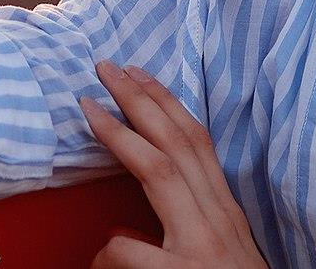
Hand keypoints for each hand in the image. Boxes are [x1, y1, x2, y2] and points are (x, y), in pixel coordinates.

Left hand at [84, 59, 270, 267]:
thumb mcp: (220, 257)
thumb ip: (191, 231)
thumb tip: (135, 230)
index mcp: (226, 215)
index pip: (198, 144)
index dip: (167, 104)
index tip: (140, 75)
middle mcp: (220, 222)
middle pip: (180, 143)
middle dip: (142, 99)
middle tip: (107, 66)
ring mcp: (204, 247)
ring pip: (162, 171)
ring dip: (123, 133)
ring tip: (89, 107)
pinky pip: (131, 251)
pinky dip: (108, 250)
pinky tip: (98, 260)